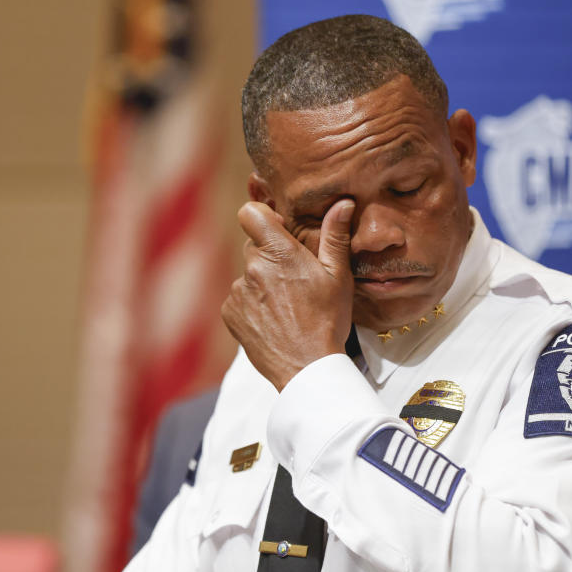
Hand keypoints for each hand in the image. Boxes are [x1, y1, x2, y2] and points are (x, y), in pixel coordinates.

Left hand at [221, 199, 354, 390]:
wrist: (307, 368)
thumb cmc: (327, 321)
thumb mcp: (338, 277)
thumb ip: (335, 236)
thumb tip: (342, 203)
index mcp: (279, 253)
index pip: (250, 214)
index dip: (262, 217)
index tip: (277, 229)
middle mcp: (252, 268)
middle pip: (254, 247)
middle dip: (271, 256)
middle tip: (295, 278)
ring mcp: (237, 292)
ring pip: (248, 275)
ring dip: (262, 283)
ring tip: (287, 306)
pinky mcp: (230, 313)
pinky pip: (239, 299)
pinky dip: (253, 305)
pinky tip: (274, 320)